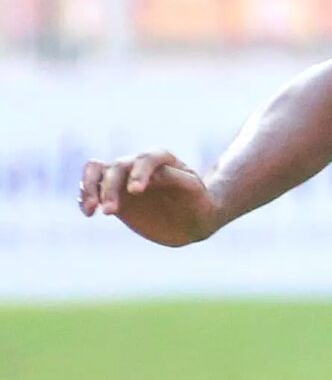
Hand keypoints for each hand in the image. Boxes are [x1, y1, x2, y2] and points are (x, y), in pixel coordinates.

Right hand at [78, 151, 221, 245]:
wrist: (191, 220)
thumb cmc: (197, 202)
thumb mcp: (193, 191)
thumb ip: (175, 178)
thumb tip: (152, 175)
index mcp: (162, 160)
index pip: (147, 159)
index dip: (139, 172)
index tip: (135, 192)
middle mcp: (139, 166)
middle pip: (117, 167)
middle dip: (110, 188)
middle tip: (110, 212)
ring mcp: (123, 179)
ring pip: (96, 171)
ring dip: (90, 188)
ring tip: (91, 210)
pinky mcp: (113, 194)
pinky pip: (91, 188)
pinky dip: (85, 197)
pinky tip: (88, 212)